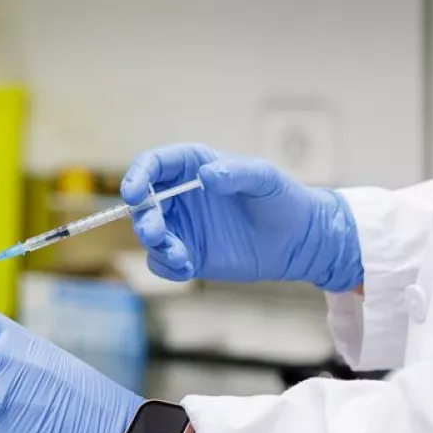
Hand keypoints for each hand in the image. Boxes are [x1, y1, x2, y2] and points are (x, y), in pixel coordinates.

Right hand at [121, 145, 362, 291]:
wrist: (299, 240)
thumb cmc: (282, 199)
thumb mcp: (265, 178)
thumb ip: (236, 173)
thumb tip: (206, 176)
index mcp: (193, 166)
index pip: (154, 165)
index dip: (137, 176)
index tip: (133, 193)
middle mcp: (180, 195)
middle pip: (143, 203)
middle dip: (143, 218)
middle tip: (155, 233)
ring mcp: (183, 226)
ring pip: (149, 235)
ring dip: (155, 245)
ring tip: (180, 256)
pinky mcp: (189, 254)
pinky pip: (163, 262)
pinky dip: (167, 266)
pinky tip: (188, 268)